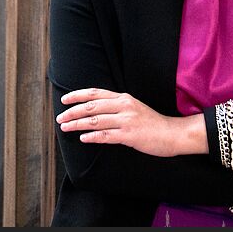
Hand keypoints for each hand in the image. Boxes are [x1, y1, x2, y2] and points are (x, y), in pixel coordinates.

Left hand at [56, 88, 206, 156]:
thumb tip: (94, 109)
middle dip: (72, 111)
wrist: (172, 134)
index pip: (95, 93)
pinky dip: (92, 136)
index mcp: (123, 98)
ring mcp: (126, 120)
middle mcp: (123, 106)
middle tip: (60, 118)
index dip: (77, 95)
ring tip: (65, 128)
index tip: (64, 100)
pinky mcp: (129, 135)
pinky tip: (83, 138)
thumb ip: (116, 106)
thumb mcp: (134, 107)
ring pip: (95, 121)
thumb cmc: (151, 123)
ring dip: (77, 124)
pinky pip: (105, 135)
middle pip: (91, 106)